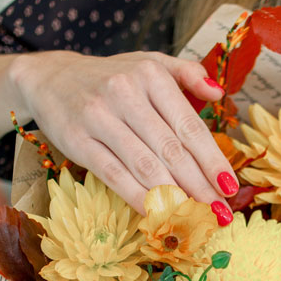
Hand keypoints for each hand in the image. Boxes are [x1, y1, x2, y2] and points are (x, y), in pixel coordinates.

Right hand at [9, 50, 237, 217]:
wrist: (50, 79)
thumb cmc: (112, 78)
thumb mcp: (150, 63)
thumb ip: (188, 74)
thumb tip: (220, 93)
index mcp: (151, 75)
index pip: (190, 126)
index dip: (213, 161)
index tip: (229, 187)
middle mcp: (125, 92)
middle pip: (172, 150)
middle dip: (200, 186)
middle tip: (219, 213)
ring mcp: (99, 117)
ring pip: (145, 166)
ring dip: (175, 197)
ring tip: (196, 218)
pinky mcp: (78, 141)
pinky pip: (115, 175)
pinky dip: (140, 198)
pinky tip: (160, 214)